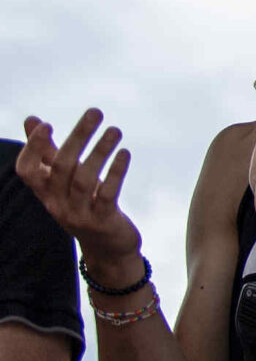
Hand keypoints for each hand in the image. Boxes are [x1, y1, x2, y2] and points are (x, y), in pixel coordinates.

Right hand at [16, 109, 143, 265]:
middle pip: (61, 167)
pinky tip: (125, 154)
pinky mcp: (102, 221)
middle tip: (96, 112)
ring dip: (100, 151)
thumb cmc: (84, 204)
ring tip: (115, 130)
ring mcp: (78, 214)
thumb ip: (48, 151)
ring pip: (84, 179)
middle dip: (78, 137)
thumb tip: (31, 119)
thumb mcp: (64, 180)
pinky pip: (107, 194)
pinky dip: (116, 173)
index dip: (33, 148)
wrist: (107, 248)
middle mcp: (56, 204)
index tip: (47, 124)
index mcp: (44, 192)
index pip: (26, 170)